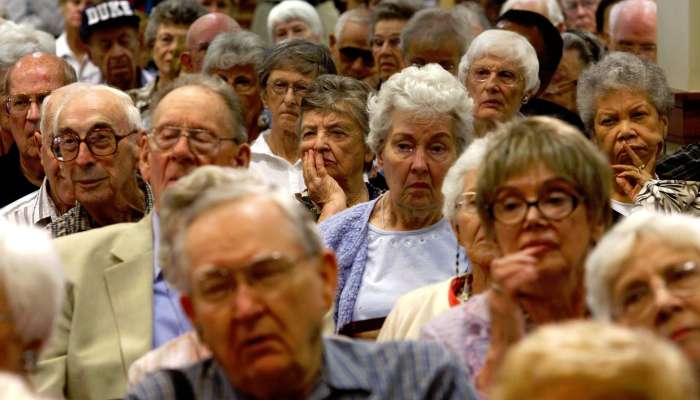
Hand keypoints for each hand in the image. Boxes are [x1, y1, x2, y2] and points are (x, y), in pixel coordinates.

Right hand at [302, 150, 345, 206]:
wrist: (334, 207)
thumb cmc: (331, 205)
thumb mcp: (321, 200)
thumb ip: (318, 192)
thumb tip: (320, 189)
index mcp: (311, 191)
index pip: (306, 178)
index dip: (305, 169)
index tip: (305, 163)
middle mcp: (311, 186)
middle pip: (306, 171)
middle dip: (306, 162)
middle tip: (306, 154)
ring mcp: (316, 182)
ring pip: (310, 168)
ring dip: (310, 159)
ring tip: (310, 151)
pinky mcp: (323, 180)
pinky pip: (319, 167)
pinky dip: (318, 160)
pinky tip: (318, 154)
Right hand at [475, 247, 541, 391]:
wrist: (507, 353)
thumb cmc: (514, 333)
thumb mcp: (514, 309)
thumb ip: (516, 293)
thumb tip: (529, 278)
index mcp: (494, 292)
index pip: (499, 266)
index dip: (517, 256)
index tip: (534, 252)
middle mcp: (493, 294)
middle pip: (497, 265)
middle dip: (516, 257)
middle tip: (533, 259)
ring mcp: (496, 300)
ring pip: (501, 272)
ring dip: (518, 264)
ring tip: (533, 266)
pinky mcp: (503, 307)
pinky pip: (509, 285)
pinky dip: (521, 276)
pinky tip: (533, 274)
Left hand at [611, 143, 654, 199]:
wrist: (651, 207)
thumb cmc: (644, 201)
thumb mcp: (631, 193)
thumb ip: (625, 185)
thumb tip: (617, 177)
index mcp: (644, 177)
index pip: (640, 166)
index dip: (637, 158)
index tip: (640, 149)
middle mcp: (646, 174)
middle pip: (637, 160)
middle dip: (630, 151)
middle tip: (624, 143)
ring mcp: (645, 176)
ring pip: (631, 167)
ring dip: (621, 166)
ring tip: (611, 166)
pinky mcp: (644, 180)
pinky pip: (633, 174)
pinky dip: (625, 173)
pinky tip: (619, 175)